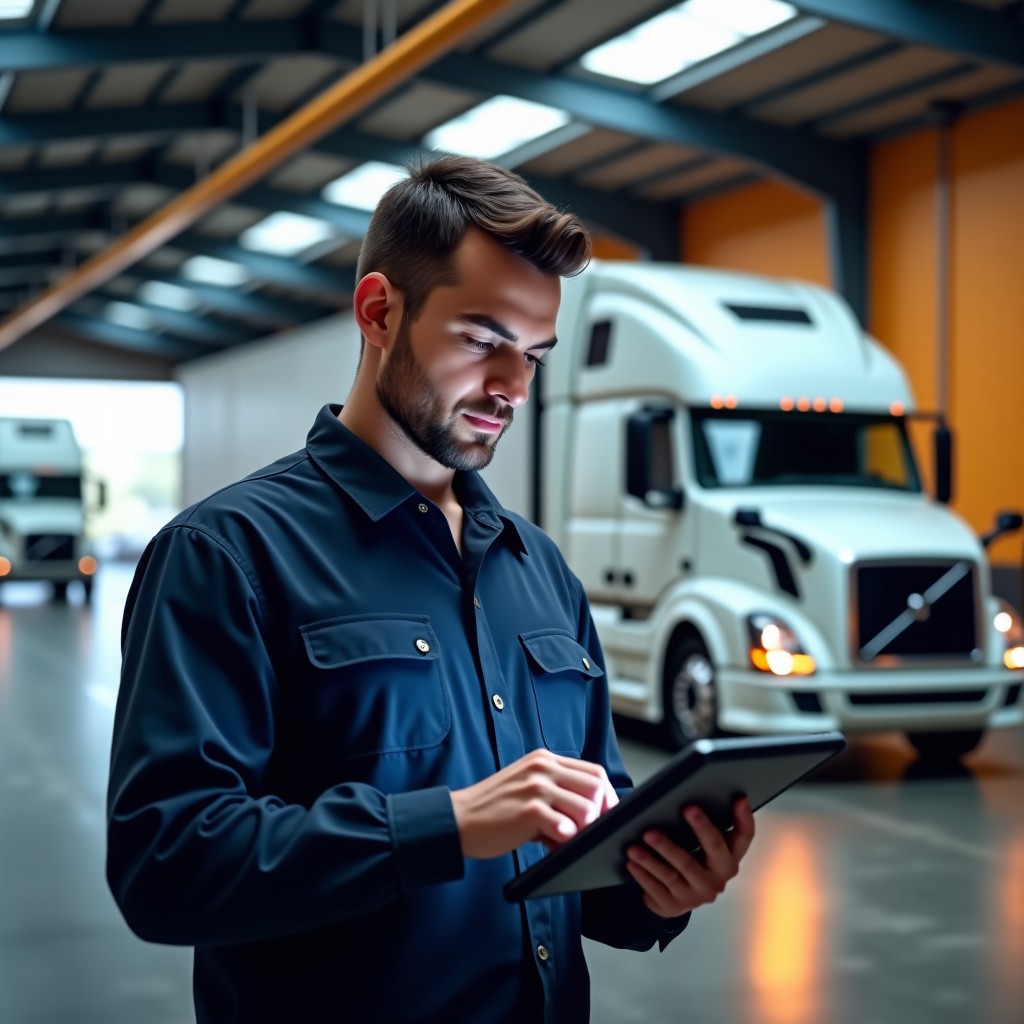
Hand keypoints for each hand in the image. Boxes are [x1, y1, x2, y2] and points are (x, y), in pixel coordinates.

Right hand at [450, 748, 618, 858]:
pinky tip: (552, 843)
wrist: (458, 819)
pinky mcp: (529, 809)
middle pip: (596, 786)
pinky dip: (565, 839)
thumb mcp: (528, 789)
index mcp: (545, 759)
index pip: (594, 771)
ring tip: (566, 838)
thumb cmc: (494, 809)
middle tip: (589, 832)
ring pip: (586, 808)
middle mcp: (543, 767)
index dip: (606, 796)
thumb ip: (557, 795)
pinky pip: (565, 826)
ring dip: (583, 830)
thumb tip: (590, 816)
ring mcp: (536, 786)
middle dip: (600, 814)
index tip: (605, 816)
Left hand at [624, 796, 754, 917]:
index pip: (744, 837)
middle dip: (701, 827)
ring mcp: (696, 894)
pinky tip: (632, 861)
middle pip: (713, 849)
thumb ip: (702, 826)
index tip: (739, 799)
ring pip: (677, 870)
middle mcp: (718, 878)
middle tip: (687, 808)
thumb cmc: (688, 860)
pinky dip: (643, 873)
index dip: (744, 818)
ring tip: (644, 835)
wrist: (672, 898)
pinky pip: (656, 887)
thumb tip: (689, 793)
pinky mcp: (674, 905)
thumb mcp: (700, 846)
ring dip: (659, 852)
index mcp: (729, 858)